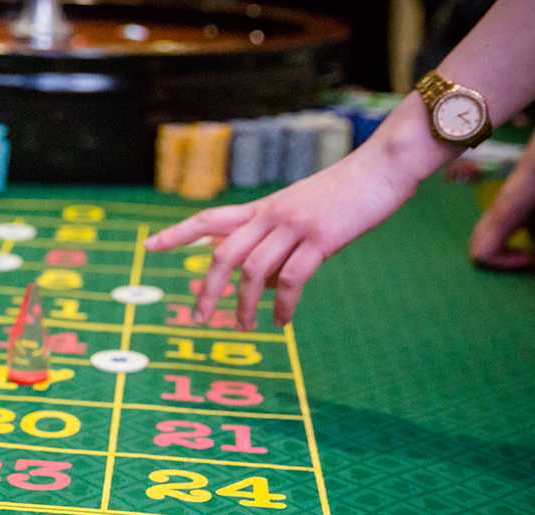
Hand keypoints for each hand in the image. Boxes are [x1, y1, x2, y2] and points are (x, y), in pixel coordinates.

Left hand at [144, 149, 419, 329]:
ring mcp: (294, 226)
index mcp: (264, 208)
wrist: (385, 166)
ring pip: (253, 271)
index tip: (150, 246)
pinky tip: (282, 320)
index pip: (210, 219)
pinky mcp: (321, 238)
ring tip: (246, 327)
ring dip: (245, 305)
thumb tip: (262, 279)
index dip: (177, 233)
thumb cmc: (347, 192)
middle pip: (222, 254)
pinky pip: (292, 279)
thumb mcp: (302, 210)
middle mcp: (271, 215)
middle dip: (206, 289)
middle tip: (198, 319)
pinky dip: (283, 304)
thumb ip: (278, 239)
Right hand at [468, 120, 534, 268]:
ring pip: (483, 239)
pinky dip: (506, 240)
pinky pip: (495, 229)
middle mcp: (493, 213)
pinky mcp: (505, 203)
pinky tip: (532, 233)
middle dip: (498, 262)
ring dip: (501, 251)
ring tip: (529, 249)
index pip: (481, 253)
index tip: (532, 256)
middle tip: (527, 257)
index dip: (504, 264)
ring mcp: (496, 207)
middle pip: (476, 248)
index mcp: (502, 215)